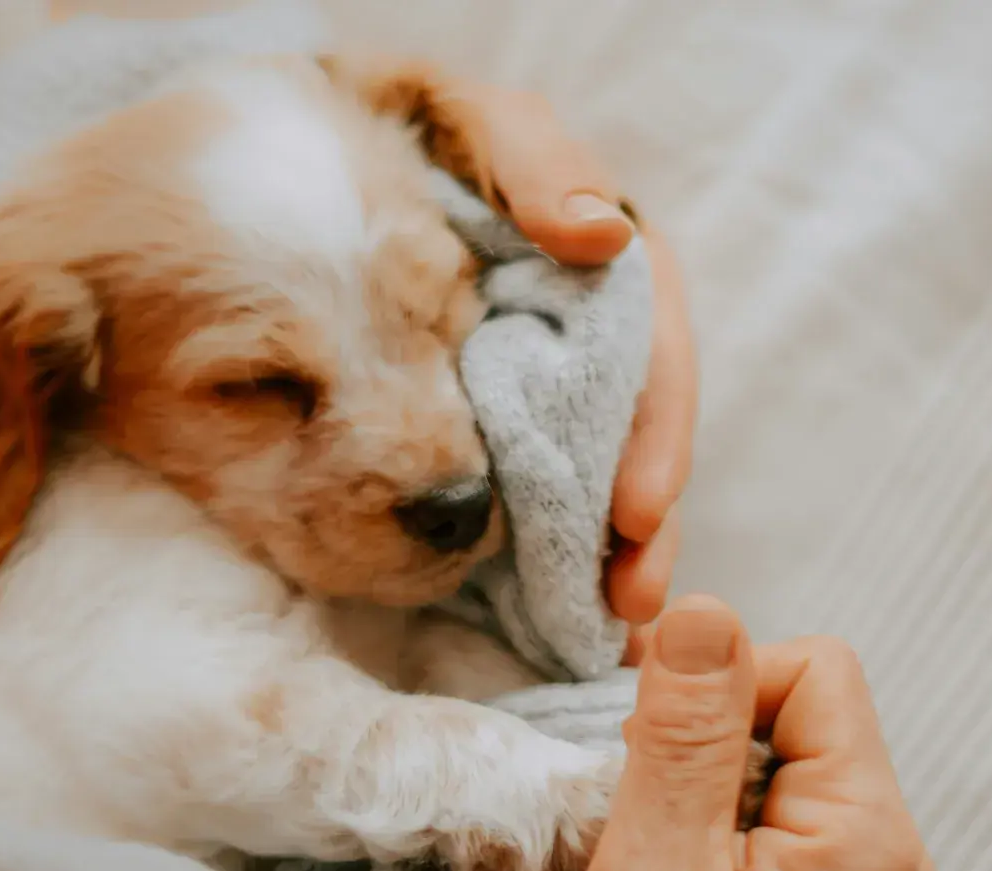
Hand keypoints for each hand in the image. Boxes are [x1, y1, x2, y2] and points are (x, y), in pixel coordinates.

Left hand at [458, 85, 696, 632]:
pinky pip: (543, 491)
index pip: (656, 358)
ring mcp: (552, 386)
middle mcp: (593, 338)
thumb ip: (537, 164)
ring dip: (616, 555)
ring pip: (603, 475)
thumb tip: (602, 236)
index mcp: (609, 275)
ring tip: (613, 623)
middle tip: (631, 599)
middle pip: (641, 437)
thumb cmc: (417, 134)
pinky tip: (563, 608)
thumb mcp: (484, 125)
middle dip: (645, 524)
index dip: (656, 435)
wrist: (335, 161)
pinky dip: (562, 551)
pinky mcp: (504, 423)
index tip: (637, 509)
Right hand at [563, 596, 938, 870]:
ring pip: (801, 776)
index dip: (723, 687)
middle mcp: (903, 860)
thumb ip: (683, 737)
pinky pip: (806, 835)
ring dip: (724, 798)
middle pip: (811, 719)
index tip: (653, 756)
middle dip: (718, 747)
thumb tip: (705, 610)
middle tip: (652, 826)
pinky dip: (743, 844)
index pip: (816, 669)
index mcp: (871, 837)